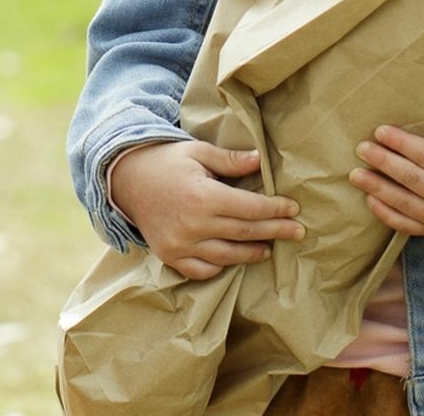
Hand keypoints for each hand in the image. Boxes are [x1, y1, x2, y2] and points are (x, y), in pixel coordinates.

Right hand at [108, 140, 303, 279]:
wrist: (126, 180)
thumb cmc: (167, 162)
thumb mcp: (198, 152)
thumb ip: (230, 160)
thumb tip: (260, 160)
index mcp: (203, 196)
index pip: (251, 208)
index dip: (276, 209)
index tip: (294, 209)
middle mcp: (193, 225)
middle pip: (245, 233)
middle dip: (275, 232)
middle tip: (298, 232)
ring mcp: (181, 245)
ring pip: (227, 257)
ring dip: (252, 253)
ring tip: (268, 248)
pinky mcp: (170, 256)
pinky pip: (201, 271)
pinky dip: (219, 268)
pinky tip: (232, 259)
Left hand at [350, 127, 423, 239]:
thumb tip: (418, 111)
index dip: (402, 143)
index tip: (380, 131)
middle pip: (412, 179)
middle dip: (384, 162)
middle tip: (362, 148)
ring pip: (405, 204)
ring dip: (377, 188)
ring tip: (356, 174)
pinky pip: (406, 226)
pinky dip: (386, 213)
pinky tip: (370, 199)